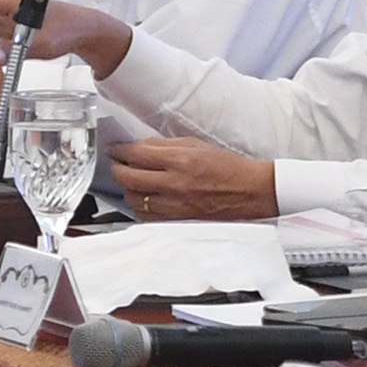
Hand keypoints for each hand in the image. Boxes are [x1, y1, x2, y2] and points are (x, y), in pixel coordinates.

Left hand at [106, 137, 275, 220]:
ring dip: (128, 190)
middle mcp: (175, 184)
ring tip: (132, 183)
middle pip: (128, 178)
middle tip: (118, 165)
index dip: (120, 151)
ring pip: (134, 200)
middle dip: (117, 169)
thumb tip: (140, 147)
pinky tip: (145, 199)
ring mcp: (175, 206)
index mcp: (181, 160)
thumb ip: (167, 146)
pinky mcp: (178, 221)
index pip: (137, 154)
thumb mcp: (198, 145)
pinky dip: (141, 207)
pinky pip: (147, 217)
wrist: (251, 191)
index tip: (115, 150)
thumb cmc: (228, 167)